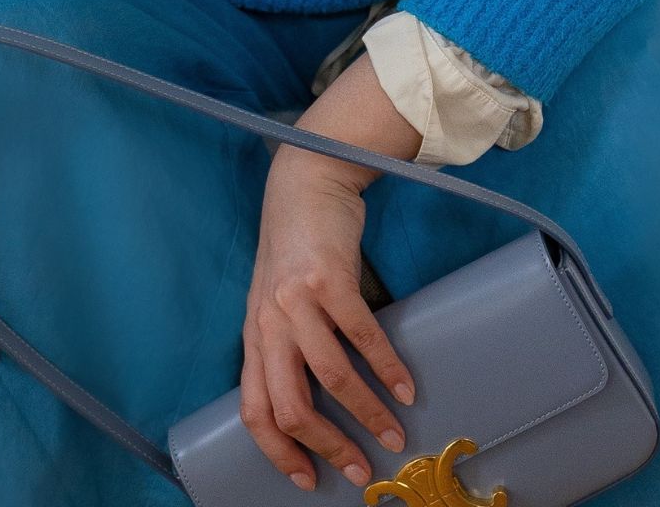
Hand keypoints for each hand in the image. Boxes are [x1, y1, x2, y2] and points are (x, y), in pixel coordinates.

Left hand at [241, 151, 415, 492]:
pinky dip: (386, 367)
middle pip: (290, 407)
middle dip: (328, 447)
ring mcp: (297, 301)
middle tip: (361, 469)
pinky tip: (405, 387)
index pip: (254, 412)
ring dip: (366, 413)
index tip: (308, 481)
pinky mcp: (329, 279)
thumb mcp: (279, 301)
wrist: (304, 182)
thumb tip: (326, 400)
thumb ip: (291, 344)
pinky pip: (360, 336)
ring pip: (330, 377)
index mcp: (254, 336)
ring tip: (394, 432)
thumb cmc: (296, 248)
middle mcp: (269, 323)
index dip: (278, 453)